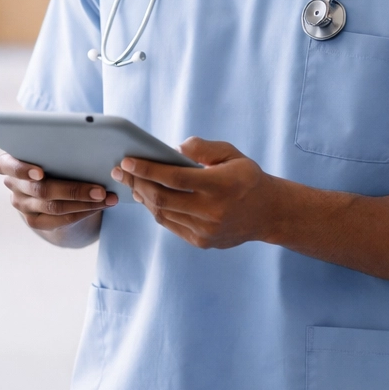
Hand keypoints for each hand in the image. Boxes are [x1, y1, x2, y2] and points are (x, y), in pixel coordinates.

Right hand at [0, 153, 116, 232]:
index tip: (40, 173)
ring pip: (54, 207)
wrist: (52, 185)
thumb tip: (90, 145)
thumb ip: (57, 149)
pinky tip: (100, 206)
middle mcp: (13, 184)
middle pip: (42, 190)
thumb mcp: (51, 151)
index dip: (23, 170)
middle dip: (74, 190)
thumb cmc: (54, 159)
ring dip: (85, 203)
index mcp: (9, 163)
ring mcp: (21, 205)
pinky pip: (60, 220)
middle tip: (100, 190)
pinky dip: (83, 212)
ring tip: (107, 198)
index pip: (7, 165)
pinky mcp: (34, 221)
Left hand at [112, 137, 284, 249]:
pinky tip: (148, 198)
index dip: (147, 169)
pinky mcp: (201, 241)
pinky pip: (170, 225)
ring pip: (162, 213)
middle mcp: (212, 210)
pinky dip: (155, 210)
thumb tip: (172, 149)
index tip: (127, 161)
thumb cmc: (247, 178)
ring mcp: (206, 229)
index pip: (175, 177)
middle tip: (120, 171)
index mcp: (221, 185)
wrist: (268, 213)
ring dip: (142, 197)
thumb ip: (202, 148)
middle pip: (161, 198)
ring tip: (131, 183)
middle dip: (136, 182)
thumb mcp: (232, 154)